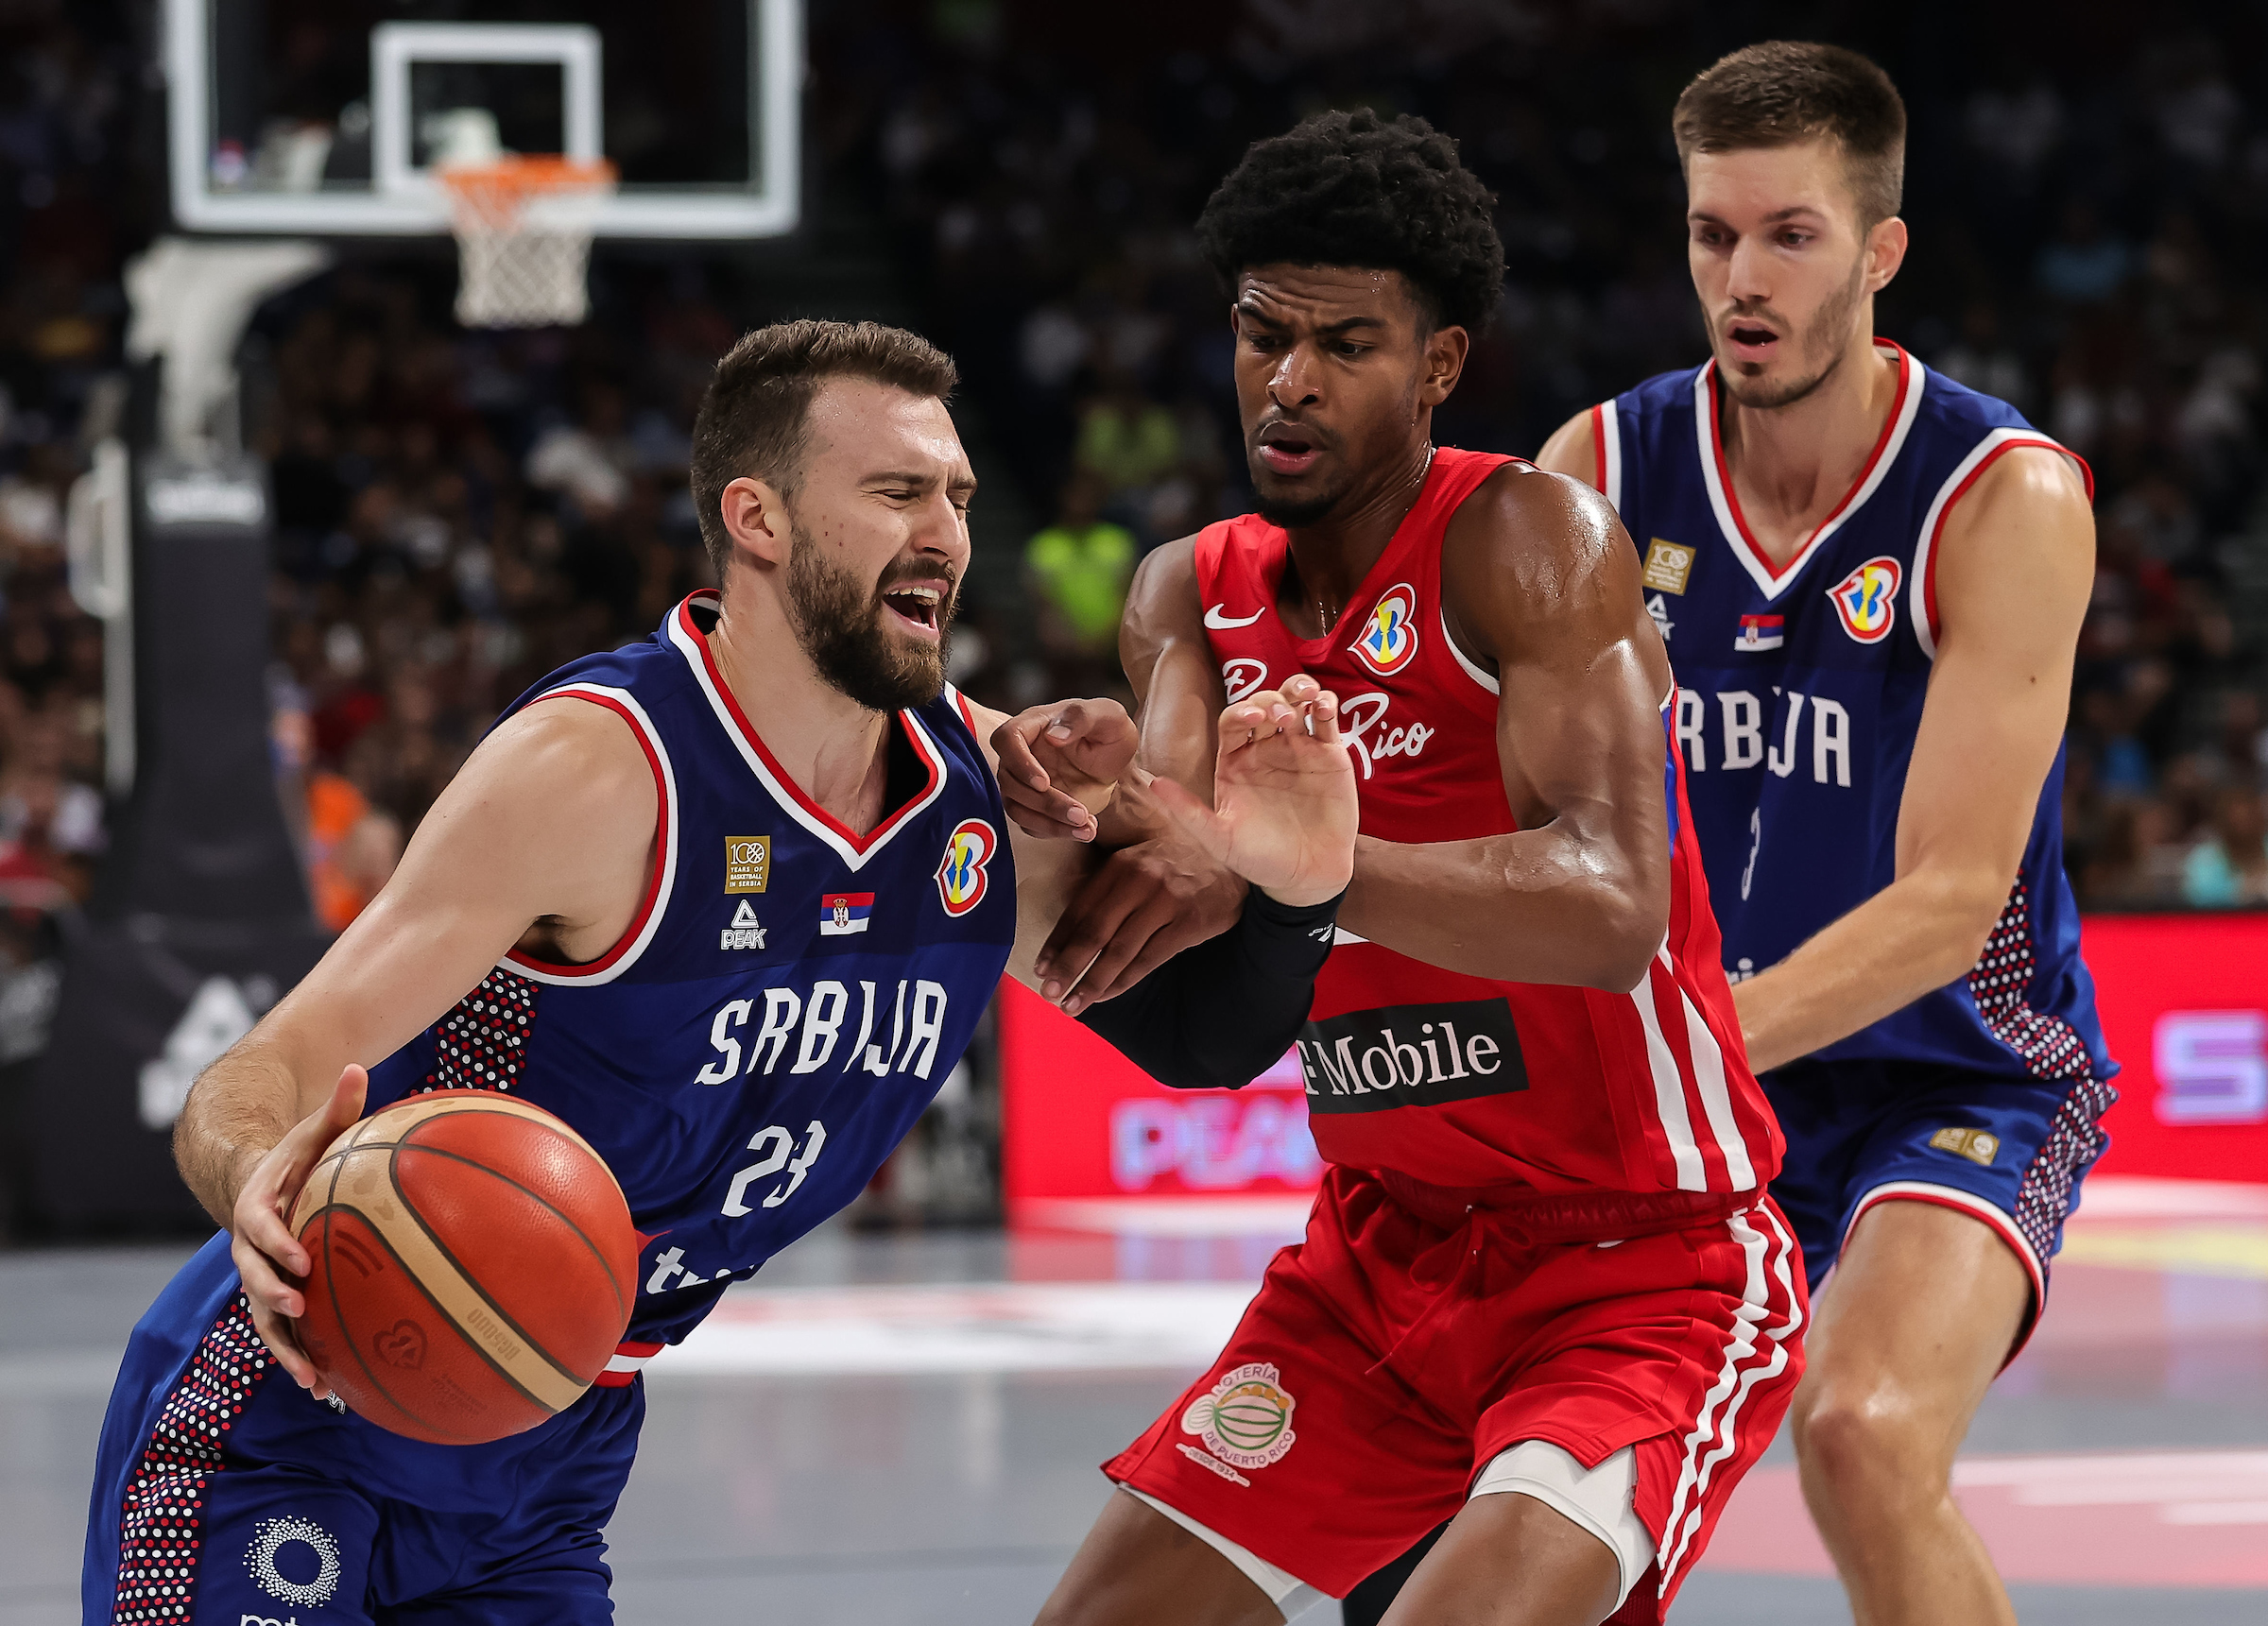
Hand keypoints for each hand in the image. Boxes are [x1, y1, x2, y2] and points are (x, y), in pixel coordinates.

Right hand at [229, 1064, 365, 1395]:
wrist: (259, 1184)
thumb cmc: (298, 1155)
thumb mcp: (314, 1129)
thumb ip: (337, 1105)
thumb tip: (359, 1065)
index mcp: (257, 1208)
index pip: (258, 1227)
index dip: (274, 1244)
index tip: (298, 1258)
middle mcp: (250, 1249)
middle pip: (252, 1279)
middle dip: (273, 1297)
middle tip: (298, 1310)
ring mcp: (261, 1277)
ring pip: (265, 1319)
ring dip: (285, 1350)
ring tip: (314, 1382)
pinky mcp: (278, 1298)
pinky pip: (285, 1334)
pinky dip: (303, 1359)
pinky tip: (332, 1392)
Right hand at [991, 699, 1139, 841]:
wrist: (1116, 761)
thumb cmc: (1110, 731)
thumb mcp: (1109, 715)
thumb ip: (1082, 718)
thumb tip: (1053, 735)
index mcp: (1034, 724)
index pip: (1006, 739)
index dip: (1019, 763)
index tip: (1045, 782)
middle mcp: (1022, 753)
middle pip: (1011, 782)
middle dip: (1045, 803)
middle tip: (1081, 813)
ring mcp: (1024, 781)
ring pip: (1017, 808)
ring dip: (1050, 823)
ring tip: (1087, 827)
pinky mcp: (1032, 804)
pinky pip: (1031, 824)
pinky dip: (1055, 831)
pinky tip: (1084, 830)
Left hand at [1032, 837, 1247, 1015]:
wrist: (1233, 861)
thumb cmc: (1177, 868)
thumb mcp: (1139, 866)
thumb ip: (1109, 892)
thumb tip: (1071, 937)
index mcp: (1119, 866)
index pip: (1079, 909)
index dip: (1057, 942)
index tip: (1040, 968)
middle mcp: (1139, 879)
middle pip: (1094, 932)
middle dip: (1068, 967)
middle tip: (1049, 993)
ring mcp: (1165, 901)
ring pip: (1119, 951)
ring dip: (1092, 982)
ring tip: (1072, 1004)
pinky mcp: (1189, 922)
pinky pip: (1148, 959)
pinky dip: (1123, 981)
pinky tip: (1106, 995)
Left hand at [1152, 676, 1356, 907]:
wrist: (1306, 877)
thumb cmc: (1259, 859)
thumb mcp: (1219, 839)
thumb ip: (1189, 812)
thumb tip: (1154, 784)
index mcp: (1235, 761)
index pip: (1232, 722)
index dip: (1240, 713)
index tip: (1251, 720)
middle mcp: (1265, 749)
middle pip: (1263, 705)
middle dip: (1271, 701)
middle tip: (1281, 718)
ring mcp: (1298, 748)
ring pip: (1295, 702)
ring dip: (1298, 690)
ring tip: (1306, 696)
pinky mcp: (1329, 754)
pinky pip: (1325, 719)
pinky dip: (1325, 704)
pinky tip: (1322, 706)